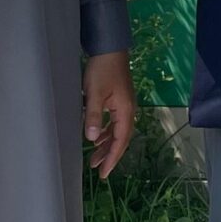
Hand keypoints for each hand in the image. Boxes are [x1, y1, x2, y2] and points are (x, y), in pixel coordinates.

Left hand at [83, 50, 136, 180]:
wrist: (109, 48)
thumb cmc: (102, 70)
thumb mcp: (94, 93)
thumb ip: (93, 116)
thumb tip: (92, 139)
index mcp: (125, 111)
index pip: (121, 140)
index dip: (112, 158)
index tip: (104, 173)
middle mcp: (128, 110)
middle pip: (121, 138)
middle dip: (109, 154)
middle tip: (97, 169)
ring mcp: (124, 104)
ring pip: (117, 131)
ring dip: (107, 144)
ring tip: (94, 157)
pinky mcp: (118, 99)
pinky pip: (114, 122)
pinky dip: (106, 132)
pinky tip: (97, 136)